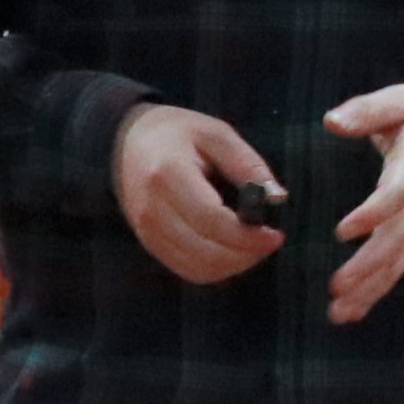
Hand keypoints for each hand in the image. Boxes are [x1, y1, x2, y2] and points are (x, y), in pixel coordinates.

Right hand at [112, 102, 283, 287]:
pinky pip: (186, 269)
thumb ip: (248, 164)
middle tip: (270, 241)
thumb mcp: (216, 134)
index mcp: (168, 175)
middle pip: (205, 252)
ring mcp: (147, 231)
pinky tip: (233, 251)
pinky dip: (215, 268)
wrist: (126, 143)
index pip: (211, 220)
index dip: (247, 236)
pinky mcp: (149, 244)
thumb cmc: (177, 134)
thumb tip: (277, 197)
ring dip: (233, 265)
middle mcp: (153, 210)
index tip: (275, 236)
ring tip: (254, 246)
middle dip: (246, 254)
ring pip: (197, 268)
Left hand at [320, 83, 403, 323]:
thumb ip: (366, 111)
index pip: (396, 193)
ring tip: (338, 311)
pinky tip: (350, 311)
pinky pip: (396, 266)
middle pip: (396, 239)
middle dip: (368, 266)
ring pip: (397, 260)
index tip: (343, 231)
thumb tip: (332, 121)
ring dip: (369, 288)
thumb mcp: (398, 99)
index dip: (373, 214)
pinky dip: (374, 291)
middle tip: (336, 286)